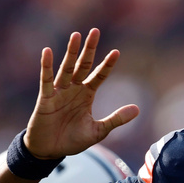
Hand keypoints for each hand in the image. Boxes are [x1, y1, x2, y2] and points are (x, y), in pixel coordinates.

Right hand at [24, 29, 139, 157]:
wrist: (50, 151)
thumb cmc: (72, 140)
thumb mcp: (98, 131)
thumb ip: (116, 119)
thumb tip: (137, 109)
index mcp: (86, 95)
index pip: (99, 76)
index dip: (107, 65)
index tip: (116, 52)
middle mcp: (74, 89)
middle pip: (83, 65)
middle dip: (89, 49)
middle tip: (95, 31)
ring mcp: (59, 92)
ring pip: (66, 68)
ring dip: (71, 52)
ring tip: (77, 35)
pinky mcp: (46, 98)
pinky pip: (46, 80)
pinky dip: (46, 66)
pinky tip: (48, 52)